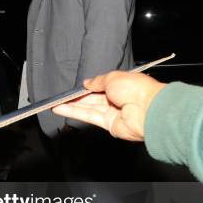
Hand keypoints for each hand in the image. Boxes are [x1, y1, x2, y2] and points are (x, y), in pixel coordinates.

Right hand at [52, 71, 166, 140]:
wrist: (148, 109)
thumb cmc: (136, 88)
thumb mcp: (112, 77)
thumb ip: (97, 81)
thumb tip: (87, 82)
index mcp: (121, 85)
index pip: (100, 86)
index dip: (86, 88)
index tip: (73, 88)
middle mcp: (116, 99)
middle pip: (92, 98)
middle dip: (76, 97)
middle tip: (59, 97)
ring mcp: (112, 112)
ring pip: (88, 108)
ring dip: (71, 106)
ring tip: (55, 104)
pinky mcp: (108, 124)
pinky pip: (89, 117)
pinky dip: (75, 113)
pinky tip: (62, 109)